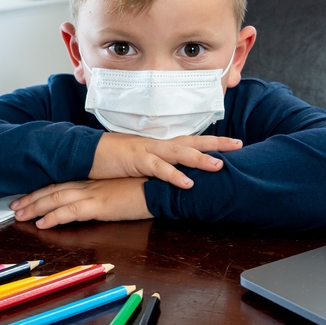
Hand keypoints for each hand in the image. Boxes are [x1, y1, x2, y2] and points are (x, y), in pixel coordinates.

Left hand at [10, 178, 151, 228]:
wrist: (165, 187)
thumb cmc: (150, 187)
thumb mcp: (126, 188)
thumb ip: (111, 193)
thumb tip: (103, 201)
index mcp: (96, 180)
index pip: (63, 183)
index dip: (44, 190)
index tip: (29, 196)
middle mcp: (90, 184)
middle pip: (54, 189)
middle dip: (32, 198)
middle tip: (14, 207)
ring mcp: (94, 193)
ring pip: (56, 199)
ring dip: (35, 207)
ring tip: (20, 216)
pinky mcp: (100, 205)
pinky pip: (70, 211)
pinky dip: (54, 217)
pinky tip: (42, 224)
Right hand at [89, 133, 241, 188]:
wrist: (87, 152)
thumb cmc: (112, 159)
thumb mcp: (140, 162)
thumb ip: (158, 167)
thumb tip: (174, 174)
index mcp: (160, 145)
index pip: (191, 141)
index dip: (212, 141)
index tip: (233, 143)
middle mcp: (158, 145)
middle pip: (192, 141)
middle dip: (216, 143)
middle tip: (239, 145)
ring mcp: (148, 151)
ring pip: (179, 153)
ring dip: (200, 159)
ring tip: (220, 166)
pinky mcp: (136, 161)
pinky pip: (159, 169)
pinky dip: (174, 176)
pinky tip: (188, 183)